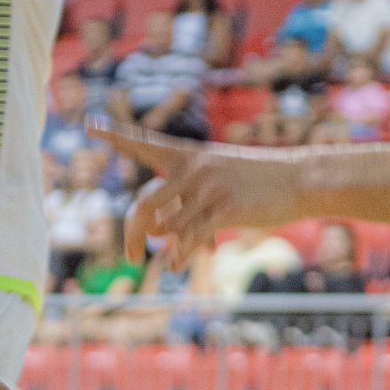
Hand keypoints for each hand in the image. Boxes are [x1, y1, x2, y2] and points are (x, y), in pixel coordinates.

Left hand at [95, 117, 305, 264]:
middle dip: (131, 234)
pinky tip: (178, 265)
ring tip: (177, 258)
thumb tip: (166, 241)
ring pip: (167, 227)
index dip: (116, 136)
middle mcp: (193, 168)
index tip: (89, 124)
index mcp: (188, 155)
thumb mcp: (219, 181)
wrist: (299, 180)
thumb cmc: (257, 182)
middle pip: (144, 205)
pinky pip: (189, 238)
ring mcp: (208, 188)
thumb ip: (188, 205)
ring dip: (167, 248)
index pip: (143, 144)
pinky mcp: (224, 209)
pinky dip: (180, 256)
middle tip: (132, 257)